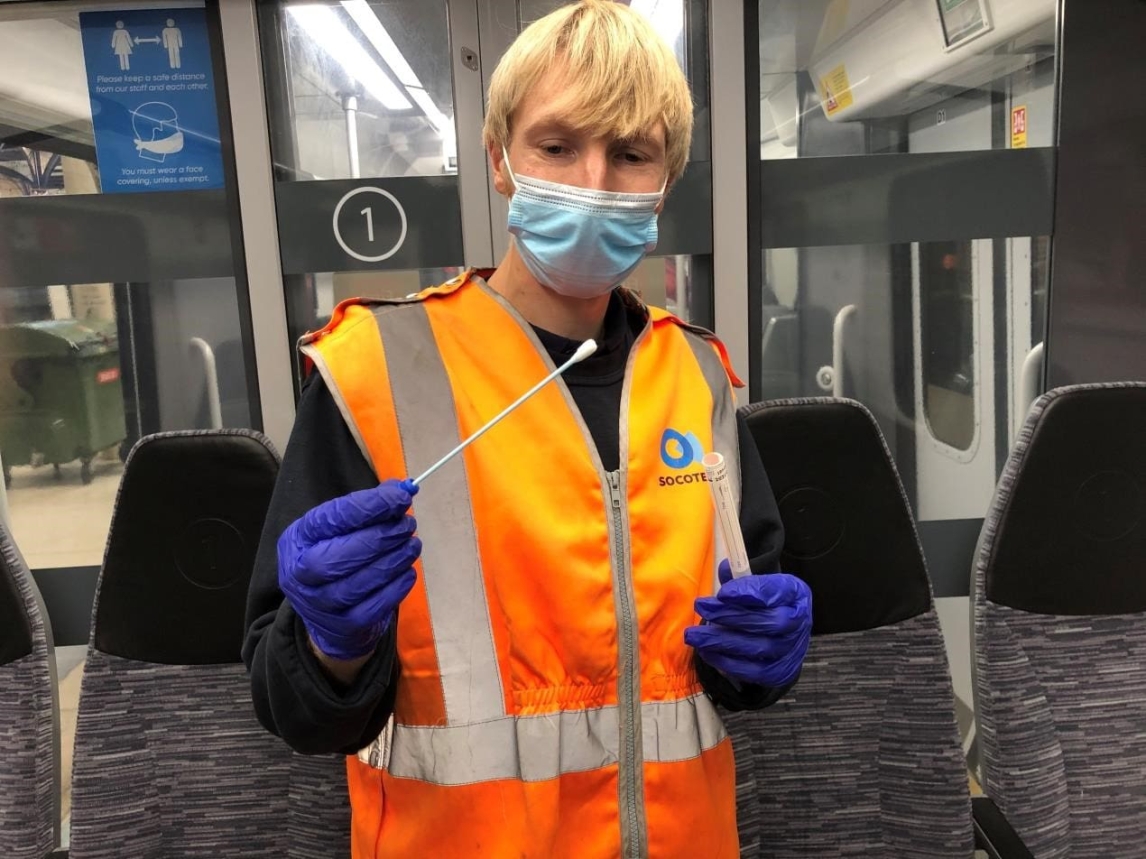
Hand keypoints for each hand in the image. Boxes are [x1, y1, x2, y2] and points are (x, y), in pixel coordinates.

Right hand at [278, 479, 421, 660]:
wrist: (327, 617)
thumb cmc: (337, 559)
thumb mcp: (340, 531)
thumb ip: (368, 509)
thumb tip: (401, 490)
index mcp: (298, 539)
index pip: (330, 519)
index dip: (369, 506)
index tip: (401, 497)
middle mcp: (300, 573)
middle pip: (339, 556)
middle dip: (380, 537)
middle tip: (408, 525)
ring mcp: (319, 604)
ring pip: (356, 584)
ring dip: (392, 561)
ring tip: (413, 545)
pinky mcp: (343, 626)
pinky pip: (372, 608)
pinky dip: (395, 588)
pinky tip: (408, 572)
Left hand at [684, 561, 811, 688]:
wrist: (779, 632)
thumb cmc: (762, 602)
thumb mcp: (755, 582)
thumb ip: (740, 576)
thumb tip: (726, 569)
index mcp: (796, 592)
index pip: (776, 591)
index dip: (749, 592)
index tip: (722, 593)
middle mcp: (800, 621)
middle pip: (769, 622)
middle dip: (731, 616)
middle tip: (701, 607)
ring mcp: (793, 649)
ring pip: (759, 648)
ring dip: (722, 641)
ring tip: (694, 635)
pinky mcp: (781, 672)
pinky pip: (754, 671)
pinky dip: (728, 662)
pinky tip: (707, 652)